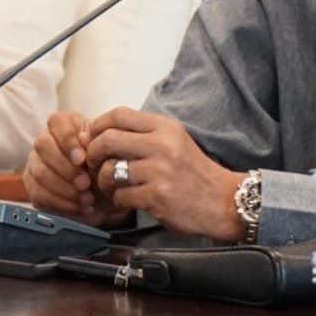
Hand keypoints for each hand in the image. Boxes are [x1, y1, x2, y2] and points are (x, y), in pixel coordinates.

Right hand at [20, 110, 127, 226]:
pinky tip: (78, 206)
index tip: (82, 159)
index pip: (57, 122)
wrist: (105, 191)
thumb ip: (95, 145)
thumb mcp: (105, 153)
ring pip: (39, 172)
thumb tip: (85, 140)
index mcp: (65, 125)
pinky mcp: (32, 185)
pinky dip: (61, 203)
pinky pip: (39, 194)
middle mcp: (46, 140)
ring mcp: (36, 162)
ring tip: (86, 198)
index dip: (68, 141)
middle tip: (85, 183)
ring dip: (65, 189)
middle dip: (66, 169)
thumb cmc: (104, 165)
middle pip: (43, 146)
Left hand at [85, 108, 245, 240]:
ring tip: (114, 186)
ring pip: (108, 171)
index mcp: (165, 127)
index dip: (97, 125)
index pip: (118, 115)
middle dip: (92, 153)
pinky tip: (132, 200)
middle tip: (94, 164)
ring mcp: (159, 172)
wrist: (223, 201)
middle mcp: (162, 145)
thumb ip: (143, 134)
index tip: (92, 138)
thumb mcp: (175, 141)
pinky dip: (120, 200)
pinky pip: (120, 196)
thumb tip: (99, 133)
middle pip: (107, 140)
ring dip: (104, 182)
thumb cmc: (194, 172)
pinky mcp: (156, 197)